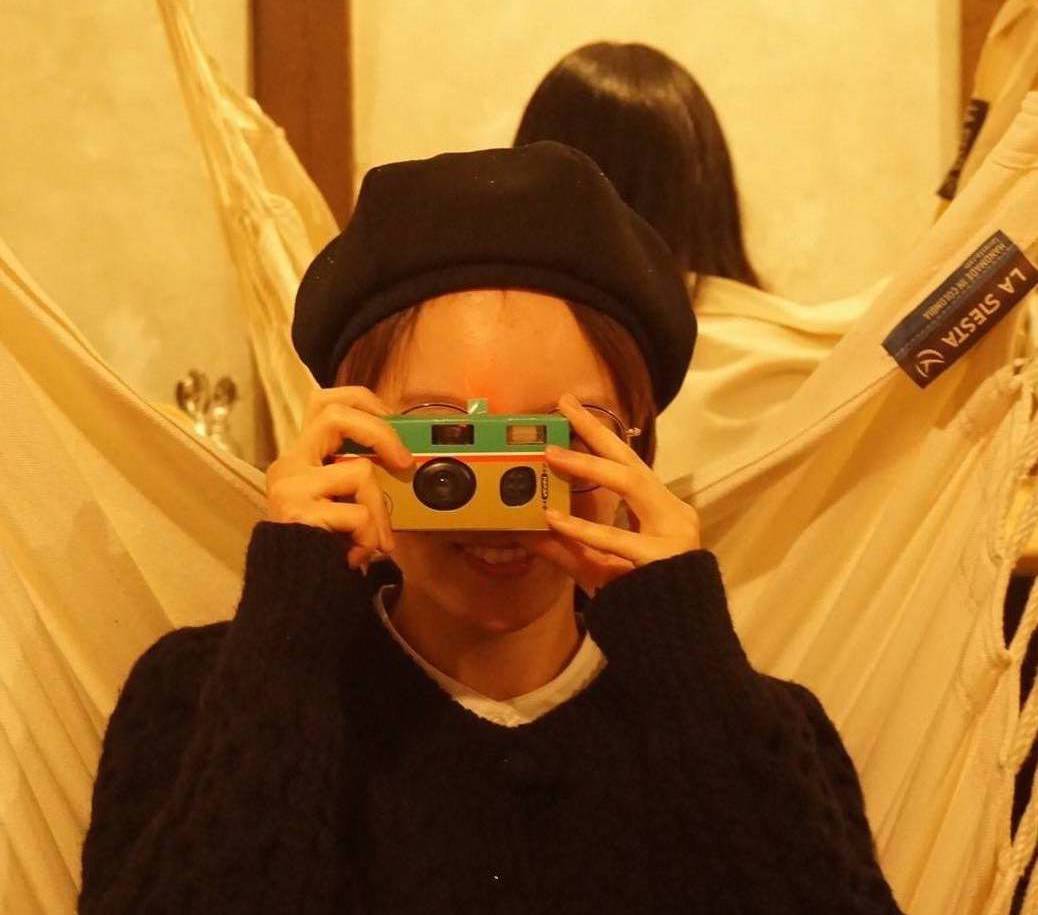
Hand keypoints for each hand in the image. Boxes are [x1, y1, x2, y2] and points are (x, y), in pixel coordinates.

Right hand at [265, 387, 412, 569]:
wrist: (295, 594)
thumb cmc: (326, 547)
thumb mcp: (344, 503)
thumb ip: (360, 476)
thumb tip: (405, 459)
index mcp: (302, 457)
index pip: (323, 401)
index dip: (362, 400)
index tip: (392, 418)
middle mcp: (289, 464)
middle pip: (334, 414)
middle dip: (380, 432)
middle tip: (403, 461)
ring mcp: (290, 486)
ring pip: (359, 472)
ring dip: (378, 511)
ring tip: (372, 541)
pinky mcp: (297, 513)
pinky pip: (358, 514)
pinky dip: (369, 537)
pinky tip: (356, 555)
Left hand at [532, 393, 700, 592]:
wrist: (674, 640)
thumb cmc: (637, 602)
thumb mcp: (595, 567)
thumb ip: (564, 547)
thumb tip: (524, 529)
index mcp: (660, 510)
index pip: (628, 464)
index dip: (600, 435)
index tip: (570, 408)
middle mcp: (671, 513)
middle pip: (631, 462)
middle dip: (597, 431)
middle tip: (564, 405)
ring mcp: (671, 534)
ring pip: (632, 486)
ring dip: (590, 468)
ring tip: (553, 455)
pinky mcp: (662, 559)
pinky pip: (618, 540)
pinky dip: (585, 529)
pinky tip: (555, 518)